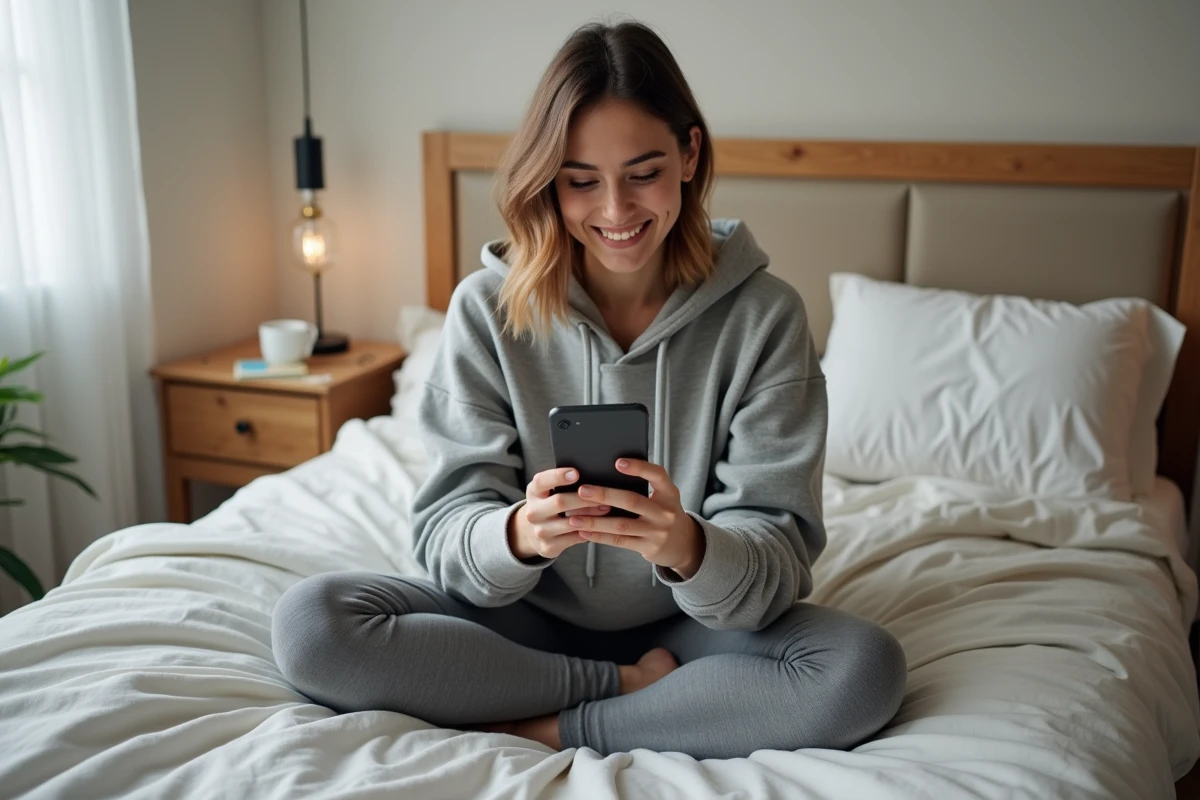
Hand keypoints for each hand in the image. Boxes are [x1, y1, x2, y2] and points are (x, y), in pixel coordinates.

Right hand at [508, 467, 611, 559]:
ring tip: (606, 508)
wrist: (532, 531)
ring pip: (570, 523)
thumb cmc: (548, 504)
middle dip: (583, 498)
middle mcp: (533, 512)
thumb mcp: (548, 490)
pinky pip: (574, 538)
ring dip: (591, 515)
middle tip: (603, 493)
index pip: (542, 481)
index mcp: (533, 492)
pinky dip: (589, 531)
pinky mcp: (548, 546)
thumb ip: (562, 482)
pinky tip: (600, 525)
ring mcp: (539, 531)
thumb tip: (591, 476)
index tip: (576, 473)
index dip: (558, 476)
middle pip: (559, 502)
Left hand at [564, 459, 704, 578]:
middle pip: (632, 501)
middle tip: (582, 491)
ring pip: (622, 525)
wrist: (683, 544)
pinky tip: (584, 532)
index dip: (639, 467)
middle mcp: (665, 512)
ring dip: (595, 521)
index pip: (657, 475)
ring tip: (574, 517)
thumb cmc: (664, 513)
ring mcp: (658, 531)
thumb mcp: (664, 497)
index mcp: (669, 492)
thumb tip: (607, 473)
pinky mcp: (649, 547)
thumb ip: (645, 486)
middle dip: (605, 495)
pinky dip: (600, 536)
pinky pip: (620, 541)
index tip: (617, 462)